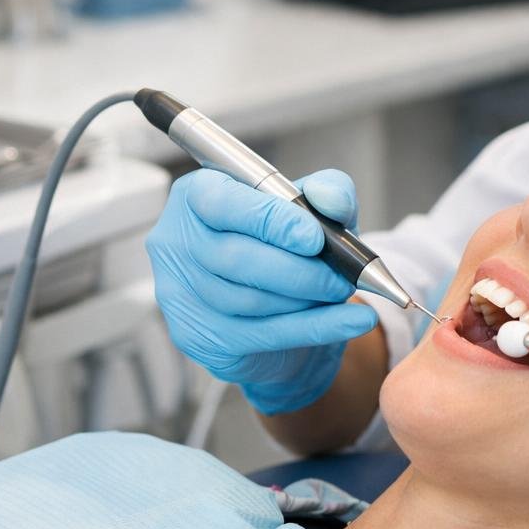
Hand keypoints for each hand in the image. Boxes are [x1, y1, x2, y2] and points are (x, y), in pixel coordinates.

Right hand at [146, 168, 377, 415]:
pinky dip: (316, 328)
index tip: (313, 237)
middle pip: (234, 257)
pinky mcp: (197, 337)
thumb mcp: (312, 211)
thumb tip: (329, 197)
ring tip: (339, 292)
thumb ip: (329, 191)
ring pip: (247, 299)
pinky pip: (262, 334)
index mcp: (196, 195)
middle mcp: (176, 243)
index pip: (219, 202)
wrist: (278, 308)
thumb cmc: (286, 246)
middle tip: (341, 276)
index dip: (268, 220)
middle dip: (299, 269)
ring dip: (305, 299)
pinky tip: (352, 322)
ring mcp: (180, 294)